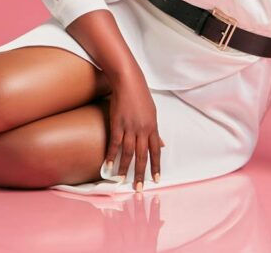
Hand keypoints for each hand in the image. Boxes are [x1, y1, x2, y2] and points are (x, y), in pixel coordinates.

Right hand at [104, 76, 164, 191]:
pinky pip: (114, 143)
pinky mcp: (117, 124)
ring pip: (128, 152)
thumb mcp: (153, 113)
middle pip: (143, 156)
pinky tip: (108, 166)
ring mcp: (129, 127)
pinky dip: (111, 156)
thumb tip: (162, 144)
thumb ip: (155, 131)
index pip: (156, 151)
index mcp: (153, 127)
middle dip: (141, 173)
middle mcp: (142, 130)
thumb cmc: (141, 96)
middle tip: (138, 188)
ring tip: (121, 180)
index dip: (156, 166)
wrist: (128, 81)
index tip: (156, 179)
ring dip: (125, 168)